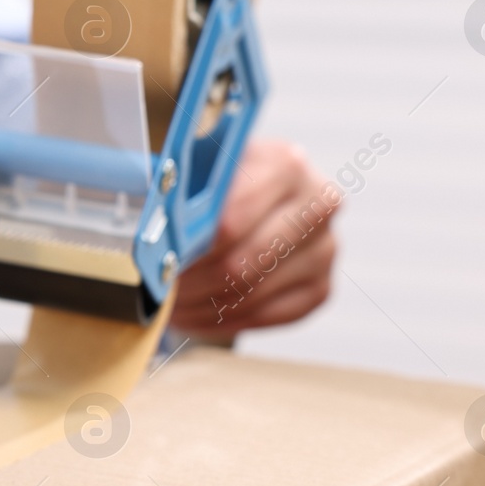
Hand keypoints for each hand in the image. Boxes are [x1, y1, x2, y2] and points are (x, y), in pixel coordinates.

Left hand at [168, 138, 339, 338]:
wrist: (259, 194)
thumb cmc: (222, 181)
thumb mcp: (202, 168)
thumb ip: (184, 195)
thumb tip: (159, 239)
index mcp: (286, 164)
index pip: (230, 223)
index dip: (189, 250)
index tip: (159, 264)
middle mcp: (317, 206)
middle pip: (241, 264)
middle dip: (193, 283)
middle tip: (160, 291)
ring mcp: (325, 250)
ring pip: (250, 296)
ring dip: (201, 306)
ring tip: (170, 304)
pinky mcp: (321, 288)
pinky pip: (264, 317)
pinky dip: (222, 321)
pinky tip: (195, 314)